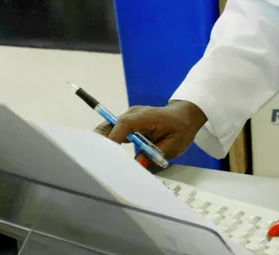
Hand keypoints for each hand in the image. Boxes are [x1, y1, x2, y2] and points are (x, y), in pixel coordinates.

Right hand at [93, 101, 207, 165]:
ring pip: (109, 128)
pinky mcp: (127, 122)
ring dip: (103, 143)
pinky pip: (113, 131)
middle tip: (95, 160)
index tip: (106, 155)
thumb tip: (137, 164)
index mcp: (146, 117)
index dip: (113, 138)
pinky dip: (109, 143)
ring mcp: (129, 117)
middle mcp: (133, 114)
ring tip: (98, 161)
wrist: (183, 117)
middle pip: (110, 125)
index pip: (124, 124)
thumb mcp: (173, 146)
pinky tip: (106, 156)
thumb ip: (155, 155)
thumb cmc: (180, 130)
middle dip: (100, 141)